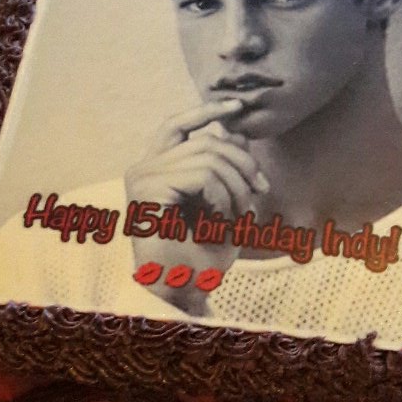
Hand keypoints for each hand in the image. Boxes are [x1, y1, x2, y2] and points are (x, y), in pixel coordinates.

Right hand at [124, 99, 269, 313]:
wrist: (184, 294)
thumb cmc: (203, 255)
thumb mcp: (225, 203)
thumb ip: (225, 167)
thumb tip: (233, 129)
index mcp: (156, 169)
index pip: (177, 124)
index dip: (207, 110)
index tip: (238, 107)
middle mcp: (143, 168)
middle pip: (207, 141)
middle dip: (243, 165)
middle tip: (260, 192)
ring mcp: (142, 178)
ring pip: (209, 158)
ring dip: (237, 188)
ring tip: (238, 215)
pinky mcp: (146, 189)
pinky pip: (202, 175)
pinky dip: (223, 197)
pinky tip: (221, 219)